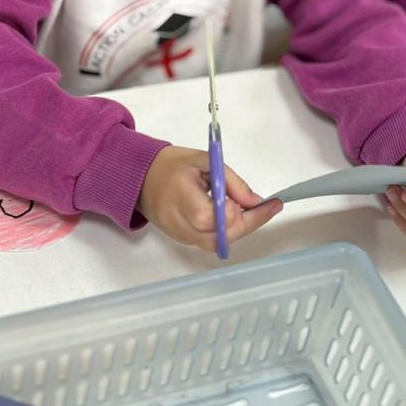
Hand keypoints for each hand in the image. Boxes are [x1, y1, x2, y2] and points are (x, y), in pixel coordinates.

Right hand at [138, 145, 282, 251]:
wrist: (141, 178)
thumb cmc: (173, 165)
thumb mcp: (205, 161)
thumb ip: (232, 181)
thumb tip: (255, 202)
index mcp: (180, 194)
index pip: (209, 216)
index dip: (235, 212)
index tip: (260, 201)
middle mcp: (177, 221)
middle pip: (216, 237)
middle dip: (246, 224)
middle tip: (264, 206)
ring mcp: (178, 234)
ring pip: (216, 244)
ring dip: (238, 230)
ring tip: (252, 211)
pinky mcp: (181, 239)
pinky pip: (209, 242)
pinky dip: (227, 232)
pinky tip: (235, 216)